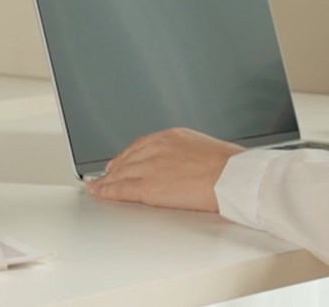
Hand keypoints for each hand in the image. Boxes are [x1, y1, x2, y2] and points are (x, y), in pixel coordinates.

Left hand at [87, 128, 245, 211]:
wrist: (231, 177)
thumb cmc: (230, 166)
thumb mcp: (207, 148)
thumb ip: (190, 154)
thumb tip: (191, 165)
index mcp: (172, 136)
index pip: (141, 145)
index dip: (128, 155)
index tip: (121, 161)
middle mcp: (157, 147)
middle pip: (127, 159)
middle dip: (114, 168)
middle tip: (104, 175)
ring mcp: (150, 166)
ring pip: (120, 174)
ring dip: (106, 181)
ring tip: (97, 186)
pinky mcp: (147, 186)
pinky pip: (121, 189)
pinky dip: (106, 191)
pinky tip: (100, 192)